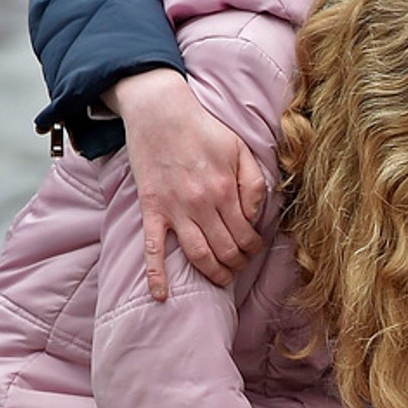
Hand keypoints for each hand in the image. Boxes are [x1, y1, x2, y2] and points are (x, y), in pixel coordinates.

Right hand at [111, 68, 270, 298]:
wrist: (160, 110)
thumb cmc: (202, 129)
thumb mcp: (240, 149)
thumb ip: (253, 184)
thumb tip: (255, 216)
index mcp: (226, 190)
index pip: (247, 235)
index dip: (254, 248)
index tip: (254, 249)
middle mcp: (202, 205)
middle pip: (226, 251)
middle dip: (237, 264)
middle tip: (239, 265)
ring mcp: (175, 210)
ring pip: (198, 256)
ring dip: (213, 273)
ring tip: (220, 278)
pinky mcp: (152, 210)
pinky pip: (152, 249)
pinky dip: (156, 276)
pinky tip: (161, 296)